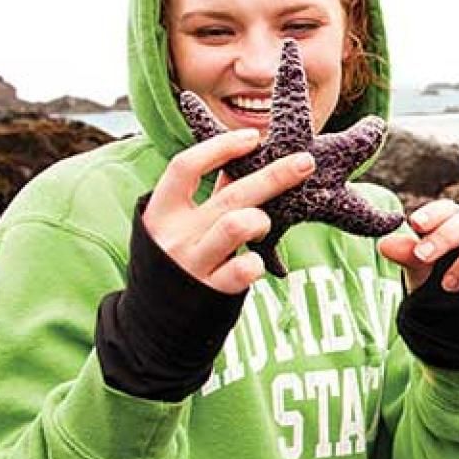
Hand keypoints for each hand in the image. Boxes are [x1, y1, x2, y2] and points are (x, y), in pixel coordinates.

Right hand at [143, 129, 314, 293]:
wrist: (153, 322)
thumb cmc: (176, 261)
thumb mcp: (180, 225)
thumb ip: (210, 195)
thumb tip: (245, 158)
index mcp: (161, 211)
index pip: (185, 166)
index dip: (219, 147)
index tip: (253, 136)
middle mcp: (174, 235)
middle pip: (230, 194)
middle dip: (274, 175)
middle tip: (305, 162)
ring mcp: (192, 264)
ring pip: (238, 226)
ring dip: (260, 220)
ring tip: (262, 225)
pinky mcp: (211, 291)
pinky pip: (245, 268)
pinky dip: (256, 263)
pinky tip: (255, 264)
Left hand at [378, 200, 458, 292]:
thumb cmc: (440, 273)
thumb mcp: (421, 266)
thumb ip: (408, 254)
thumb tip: (385, 245)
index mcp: (456, 220)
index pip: (449, 208)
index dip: (433, 214)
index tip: (414, 224)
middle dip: (446, 237)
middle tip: (422, 256)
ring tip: (447, 284)